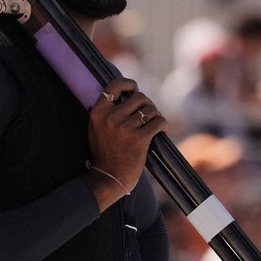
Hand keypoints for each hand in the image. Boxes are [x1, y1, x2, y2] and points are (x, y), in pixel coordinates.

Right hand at [87, 79, 165, 202]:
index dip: (128, 83)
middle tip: (148, 114)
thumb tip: (128, 94)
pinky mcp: (139, 139)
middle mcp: (110, 118)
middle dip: (147, 104)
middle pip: (138, 97)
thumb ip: (107, 112)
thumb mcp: (97, 129)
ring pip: (151, 109)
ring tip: (153, 124)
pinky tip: (163, 129)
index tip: (135, 88)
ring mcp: (125, 128)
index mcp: (98, 113)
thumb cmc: (105, 153)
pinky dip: (163, 124)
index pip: (114, 86)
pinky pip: (158, 121)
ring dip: (155, 115)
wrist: (109, 177)